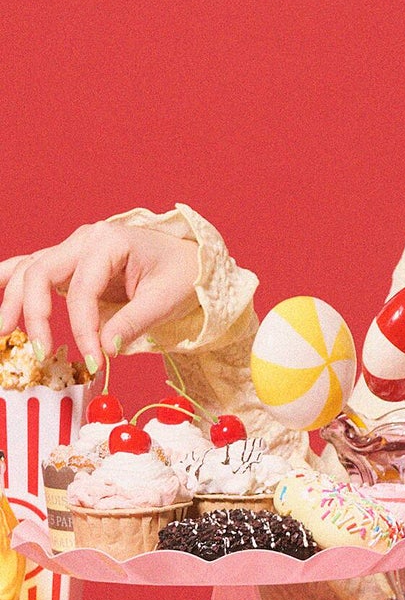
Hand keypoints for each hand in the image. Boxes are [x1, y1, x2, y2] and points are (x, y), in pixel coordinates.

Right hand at [0, 223, 200, 366]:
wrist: (191, 259)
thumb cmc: (181, 274)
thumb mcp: (165, 300)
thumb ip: (132, 324)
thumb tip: (103, 350)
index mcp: (111, 241)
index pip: (82, 290)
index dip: (83, 328)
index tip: (94, 360)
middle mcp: (86, 239)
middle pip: (40, 273)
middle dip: (35, 315)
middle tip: (41, 352)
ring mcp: (74, 248)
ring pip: (29, 270)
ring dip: (11, 300)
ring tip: (4, 333)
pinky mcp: (69, 263)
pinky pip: (31, 268)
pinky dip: (9, 281)